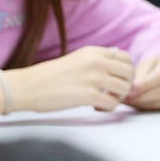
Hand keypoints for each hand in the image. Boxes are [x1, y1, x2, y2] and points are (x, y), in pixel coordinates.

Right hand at [7, 45, 134, 112]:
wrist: (30, 86)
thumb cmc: (50, 76)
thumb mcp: (77, 59)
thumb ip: (96, 61)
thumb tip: (116, 68)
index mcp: (93, 51)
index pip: (126, 58)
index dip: (126, 72)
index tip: (116, 81)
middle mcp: (96, 61)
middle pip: (129, 73)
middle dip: (125, 86)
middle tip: (112, 94)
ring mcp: (94, 78)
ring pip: (125, 89)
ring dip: (117, 98)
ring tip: (103, 101)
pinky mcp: (89, 95)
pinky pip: (113, 104)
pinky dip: (107, 109)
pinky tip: (95, 107)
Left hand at [126, 53, 159, 110]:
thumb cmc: (151, 66)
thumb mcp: (145, 65)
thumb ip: (139, 75)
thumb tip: (132, 88)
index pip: (159, 76)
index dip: (145, 84)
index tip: (132, 90)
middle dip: (144, 97)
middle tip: (129, 99)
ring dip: (145, 103)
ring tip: (131, 102)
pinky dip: (149, 107)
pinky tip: (139, 104)